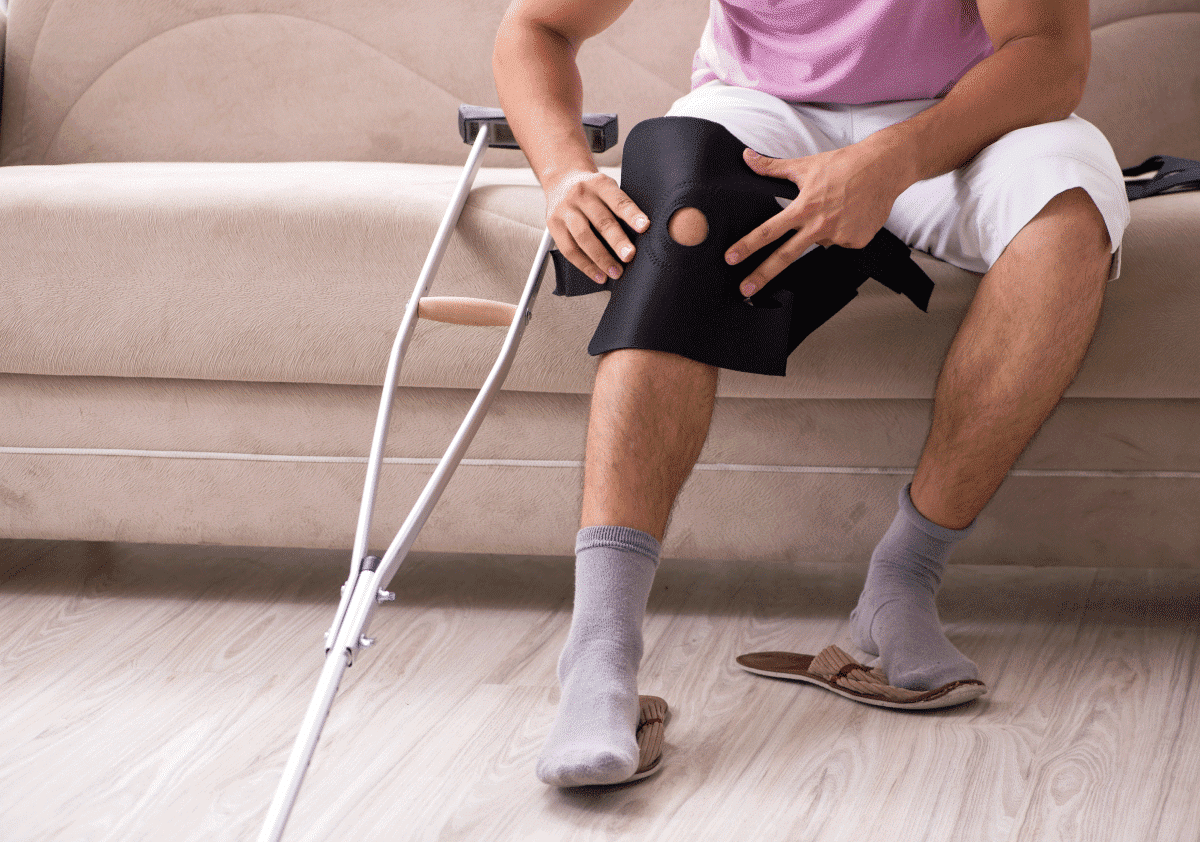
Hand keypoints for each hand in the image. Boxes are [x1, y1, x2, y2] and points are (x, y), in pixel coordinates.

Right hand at [544, 170, 649, 283]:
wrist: (561, 180)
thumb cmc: (591, 190)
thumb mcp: (606, 188)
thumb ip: (619, 206)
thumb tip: (640, 236)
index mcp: (599, 184)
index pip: (618, 200)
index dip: (631, 214)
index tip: (644, 227)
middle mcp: (580, 195)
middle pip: (601, 221)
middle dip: (617, 241)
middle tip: (629, 256)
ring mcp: (565, 210)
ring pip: (584, 237)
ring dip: (601, 258)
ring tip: (615, 272)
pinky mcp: (553, 225)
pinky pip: (569, 249)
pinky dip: (585, 265)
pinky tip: (598, 274)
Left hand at [724, 144, 908, 295]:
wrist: (884, 167)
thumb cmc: (845, 164)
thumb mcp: (805, 165)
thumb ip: (773, 167)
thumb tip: (747, 157)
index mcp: (804, 208)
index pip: (769, 231)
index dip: (748, 245)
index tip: (731, 258)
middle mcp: (820, 225)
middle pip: (785, 256)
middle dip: (762, 275)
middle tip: (745, 289)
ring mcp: (839, 236)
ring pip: (819, 243)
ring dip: (820, 231)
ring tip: (836, 207)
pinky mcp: (856, 241)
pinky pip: (840, 242)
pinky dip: (841, 231)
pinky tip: (850, 214)